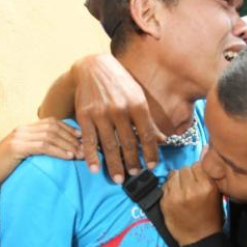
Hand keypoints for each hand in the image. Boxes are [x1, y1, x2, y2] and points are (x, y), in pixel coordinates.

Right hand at [0, 119, 81, 187]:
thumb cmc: (8, 170)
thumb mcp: (26, 156)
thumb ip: (39, 150)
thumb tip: (62, 153)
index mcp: (25, 129)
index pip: (52, 122)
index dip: (69, 129)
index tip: (83, 139)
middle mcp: (22, 129)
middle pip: (53, 127)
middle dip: (72, 138)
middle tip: (87, 149)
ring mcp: (18, 137)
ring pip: (50, 136)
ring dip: (68, 145)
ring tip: (80, 155)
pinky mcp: (16, 147)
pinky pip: (42, 146)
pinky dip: (58, 151)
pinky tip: (68, 158)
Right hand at [71, 54, 164, 182]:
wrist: (93, 67)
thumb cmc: (120, 83)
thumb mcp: (138, 96)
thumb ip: (148, 120)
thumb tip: (162, 140)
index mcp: (137, 105)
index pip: (147, 135)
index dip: (150, 153)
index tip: (151, 166)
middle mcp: (119, 110)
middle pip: (128, 143)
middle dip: (132, 162)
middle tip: (134, 174)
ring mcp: (100, 113)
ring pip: (109, 145)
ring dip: (114, 164)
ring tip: (118, 178)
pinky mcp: (84, 116)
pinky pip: (89, 141)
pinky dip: (91, 157)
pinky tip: (95, 169)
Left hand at [161, 163, 223, 245]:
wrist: (199, 239)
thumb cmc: (210, 217)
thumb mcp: (217, 195)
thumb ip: (209, 175)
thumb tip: (204, 149)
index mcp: (207, 186)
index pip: (197, 164)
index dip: (198, 171)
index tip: (198, 178)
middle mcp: (191, 189)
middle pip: (184, 168)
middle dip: (187, 175)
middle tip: (190, 185)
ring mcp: (176, 195)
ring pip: (173, 174)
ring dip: (177, 180)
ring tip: (182, 190)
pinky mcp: (165, 202)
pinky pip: (165, 185)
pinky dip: (170, 188)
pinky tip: (176, 196)